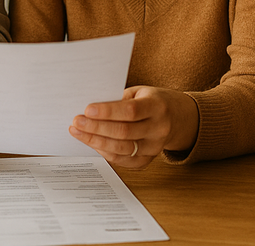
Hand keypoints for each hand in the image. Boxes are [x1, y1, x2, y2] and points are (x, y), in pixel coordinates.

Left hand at [69, 86, 197, 167]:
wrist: (177, 118)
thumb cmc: (152, 101)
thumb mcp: (140, 92)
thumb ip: (119, 100)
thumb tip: (91, 110)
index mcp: (157, 106)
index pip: (130, 111)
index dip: (108, 112)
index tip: (87, 109)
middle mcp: (159, 129)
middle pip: (124, 132)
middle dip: (96, 128)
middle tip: (77, 122)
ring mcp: (155, 147)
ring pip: (122, 149)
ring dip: (96, 142)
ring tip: (78, 132)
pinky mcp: (148, 159)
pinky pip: (123, 161)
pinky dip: (105, 153)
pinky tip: (93, 144)